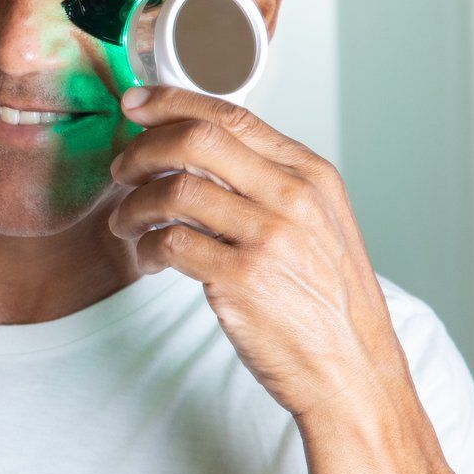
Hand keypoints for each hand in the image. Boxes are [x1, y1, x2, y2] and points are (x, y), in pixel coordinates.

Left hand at [107, 86, 412, 420]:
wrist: (352, 371)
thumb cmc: (326, 301)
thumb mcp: (315, 226)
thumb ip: (265, 184)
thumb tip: (191, 149)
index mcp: (311, 175)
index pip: (232, 115)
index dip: (172, 102)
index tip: (135, 102)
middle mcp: (294, 197)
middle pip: (196, 139)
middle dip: (142, 149)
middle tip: (120, 171)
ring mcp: (270, 236)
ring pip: (173, 191)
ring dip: (133, 207)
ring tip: (126, 225)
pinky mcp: (242, 278)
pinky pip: (168, 244)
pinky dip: (144, 249)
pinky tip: (147, 260)